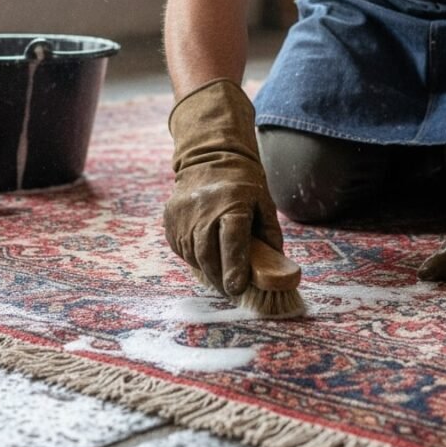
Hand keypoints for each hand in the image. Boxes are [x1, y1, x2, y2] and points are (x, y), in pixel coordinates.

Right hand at [164, 79, 281, 296]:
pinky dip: (192, 257)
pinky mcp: (170, 218)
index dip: (234, 269)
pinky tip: (204, 257)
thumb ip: (270, 233)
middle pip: (208, 254)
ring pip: (192, 254)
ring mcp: (183, 215)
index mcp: (232, 205)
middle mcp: (203, 210)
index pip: (231, 243)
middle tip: (230, 290)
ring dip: (206, 269)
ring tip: (219, 276)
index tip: (236, 288)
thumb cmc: (242, 182)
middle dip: (219, 278)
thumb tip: (275, 267)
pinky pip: (180, 247)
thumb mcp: (263, 202)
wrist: (209, 156)